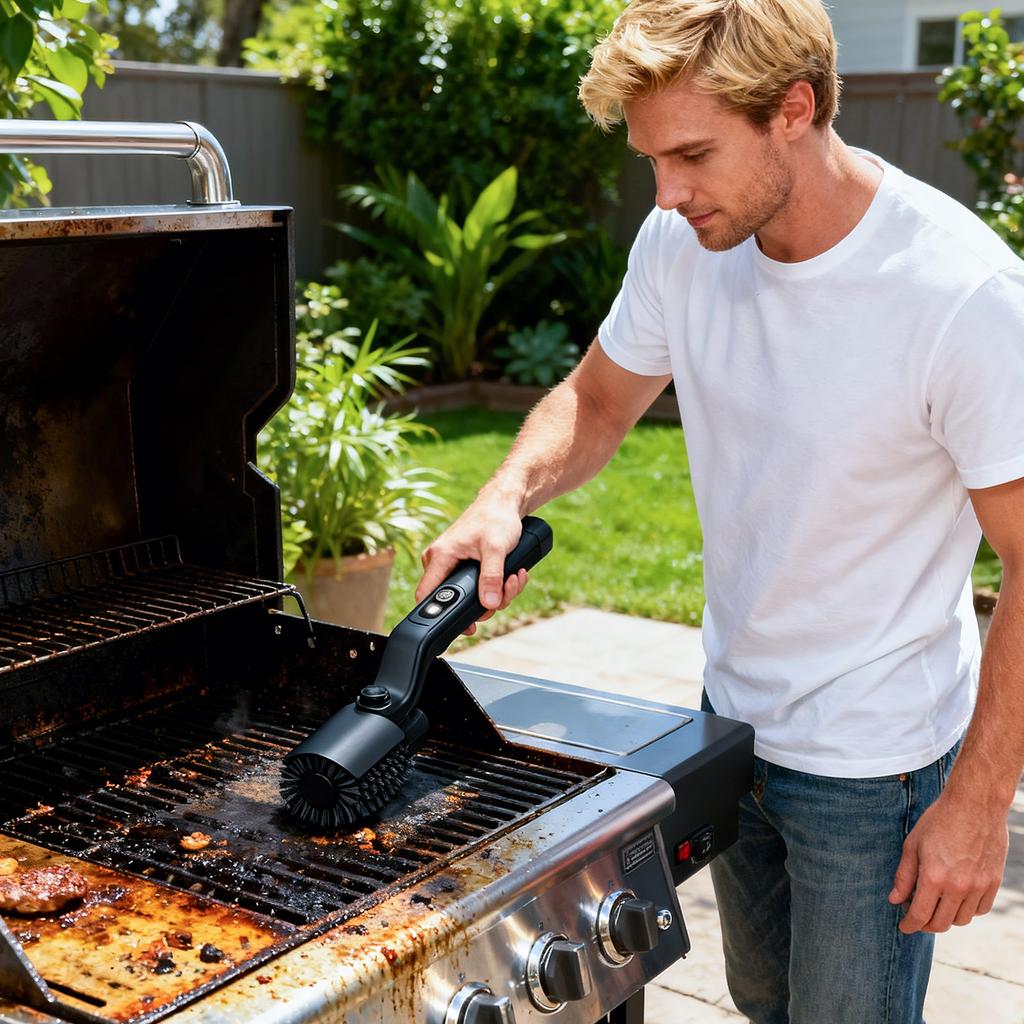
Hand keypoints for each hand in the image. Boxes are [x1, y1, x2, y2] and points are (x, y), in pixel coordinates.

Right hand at [416, 503, 530, 634]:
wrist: (504, 503)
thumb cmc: (495, 518)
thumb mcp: (496, 549)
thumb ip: (491, 577)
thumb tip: (489, 604)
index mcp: (440, 557)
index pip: (426, 595)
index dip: (441, 616)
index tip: (468, 626)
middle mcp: (441, 563)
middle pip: (456, 601)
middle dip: (486, 603)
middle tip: (505, 593)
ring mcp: (453, 566)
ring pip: (472, 596)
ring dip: (498, 593)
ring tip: (514, 577)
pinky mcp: (466, 567)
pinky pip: (479, 587)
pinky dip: (498, 585)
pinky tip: (513, 575)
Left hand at [888, 790, 1007, 932]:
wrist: (974, 805)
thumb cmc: (939, 821)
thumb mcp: (912, 844)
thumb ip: (904, 876)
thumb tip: (894, 900)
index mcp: (934, 877)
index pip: (920, 915)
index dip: (910, 925)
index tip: (904, 927)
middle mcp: (958, 887)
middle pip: (941, 923)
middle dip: (925, 925)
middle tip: (917, 916)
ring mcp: (978, 886)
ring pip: (962, 920)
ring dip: (946, 918)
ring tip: (935, 904)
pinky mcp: (993, 883)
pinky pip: (980, 910)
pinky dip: (966, 910)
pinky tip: (956, 898)